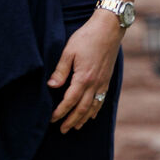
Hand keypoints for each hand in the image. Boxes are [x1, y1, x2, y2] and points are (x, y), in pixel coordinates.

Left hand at [48, 12, 121, 132]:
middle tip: (63, 130)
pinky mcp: (107, 79)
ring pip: (94, 106)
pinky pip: (102, 98)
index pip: (70, 100)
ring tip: (76, 127)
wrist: (108, 30)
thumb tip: (51, 87)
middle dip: (72, 120)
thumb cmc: (86, 38)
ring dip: (84, 118)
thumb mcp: (68, 52)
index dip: (60, 111)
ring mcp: (103, 82)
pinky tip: (93, 114)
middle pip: (83, 108)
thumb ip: (60, 71)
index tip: (51, 119)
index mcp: (83, 78)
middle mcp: (95, 83)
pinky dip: (97, 109)